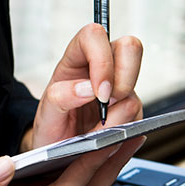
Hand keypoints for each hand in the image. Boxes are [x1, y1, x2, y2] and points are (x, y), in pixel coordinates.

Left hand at [22, 23, 143, 150]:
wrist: (58, 150)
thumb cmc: (51, 126)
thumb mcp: (46, 113)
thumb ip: (61, 97)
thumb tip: (88, 89)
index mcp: (76, 59)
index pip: (94, 35)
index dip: (102, 59)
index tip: (99, 92)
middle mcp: (101, 68)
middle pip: (130, 48)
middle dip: (124, 80)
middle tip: (107, 105)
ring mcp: (118, 87)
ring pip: (136, 88)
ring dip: (119, 114)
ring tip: (96, 130)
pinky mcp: (128, 109)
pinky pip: (139, 116)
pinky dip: (124, 129)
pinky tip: (105, 137)